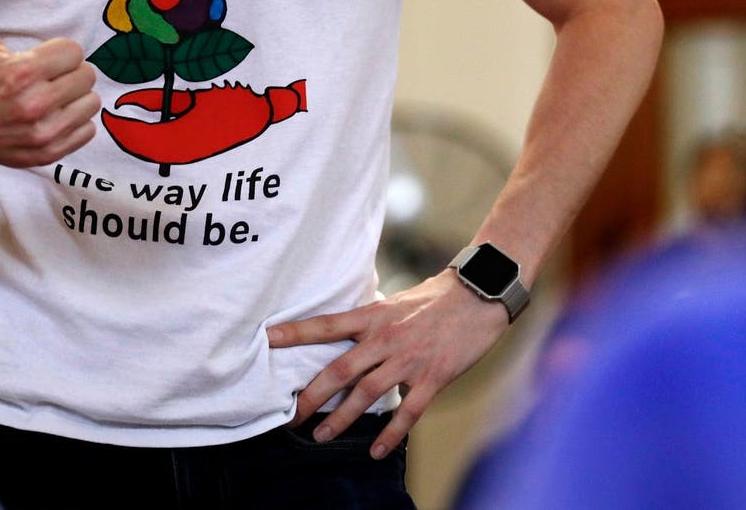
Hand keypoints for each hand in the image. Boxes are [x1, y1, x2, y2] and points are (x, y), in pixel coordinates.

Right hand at [0, 0, 100, 167]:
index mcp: (22, 73)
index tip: (40, 59)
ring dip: (76, 97)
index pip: (74, 52)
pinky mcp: (50, 153)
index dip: (59, 52)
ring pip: (91, 103)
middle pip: (87, 76)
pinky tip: (54, 116)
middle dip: (69, 73)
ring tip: (52, 96)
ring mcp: (44, 133)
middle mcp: (35, 105)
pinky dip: (76, 122)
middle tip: (47, 77)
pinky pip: (88, 130)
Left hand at [268, 269, 508, 458]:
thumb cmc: (436, 297)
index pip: (326, 325)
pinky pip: (408, 411)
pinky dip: (391, 433)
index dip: (295, 332)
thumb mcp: (395, 302)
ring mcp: (409, 359)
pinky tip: (377, 450)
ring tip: (322, 436)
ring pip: (367, 394)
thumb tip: (348, 331)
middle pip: (339, 370)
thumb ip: (371, 320)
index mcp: (373, 316)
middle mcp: (385, 338)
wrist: (478, 294)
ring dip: (342, 418)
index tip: (267, 339)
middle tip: (291, 415)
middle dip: (312, 395)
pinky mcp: (433, 377)